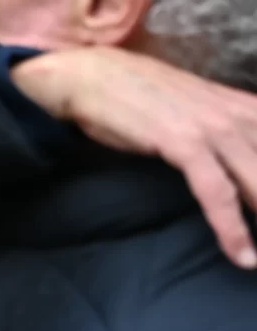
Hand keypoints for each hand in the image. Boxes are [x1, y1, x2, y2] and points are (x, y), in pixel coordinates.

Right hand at [11, 49, 256, 267]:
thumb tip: (247, 163)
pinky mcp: (183, 142)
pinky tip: (243, 255)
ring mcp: (212, 127)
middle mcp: (238, 116)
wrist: (89, 75)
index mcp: (247, 108)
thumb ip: (230, 129)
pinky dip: (232, 226)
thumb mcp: (199, 107)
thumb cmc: (141, 96)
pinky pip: (217, 191)